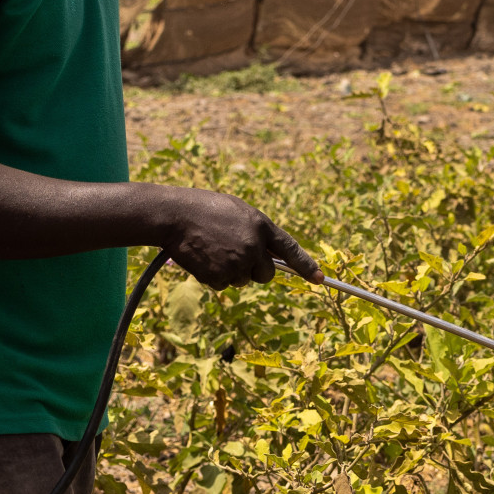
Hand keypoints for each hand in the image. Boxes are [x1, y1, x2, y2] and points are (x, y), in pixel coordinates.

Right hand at [160, 189, 323, 287]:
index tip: (320, 279)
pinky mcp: (219, 276)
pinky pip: (224, 285)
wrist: (174, 215)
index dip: (306, 266)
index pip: (290, 249)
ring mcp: (236, 263)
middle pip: (266, 275)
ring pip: (243, 281)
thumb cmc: (204, 209)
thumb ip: (257, 230)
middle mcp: (253, 247)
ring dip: (231, 272)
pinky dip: (214, 276)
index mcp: (261, 226)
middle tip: (235, 255)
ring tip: (213, 250)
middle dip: (255, 270)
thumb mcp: (237, 211)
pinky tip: (204, 258)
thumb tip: (271, 254)